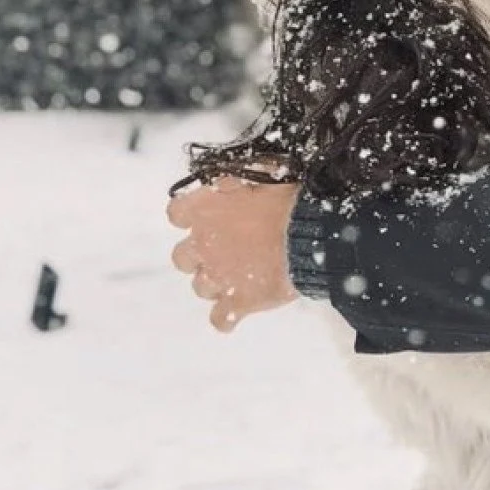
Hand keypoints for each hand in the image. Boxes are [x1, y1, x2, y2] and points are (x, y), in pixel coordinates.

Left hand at [167, 175, 300, 332]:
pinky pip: (221, 319)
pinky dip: (227, 316)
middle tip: (226, 247)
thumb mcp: (263, 171)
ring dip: (217, 281)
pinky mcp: (239, 302)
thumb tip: (228, 180)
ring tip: (242, 274)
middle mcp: (202, 245)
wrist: (312, 232)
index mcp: (204, 209)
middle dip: (200, 253)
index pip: (177, 213)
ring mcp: (218, 277)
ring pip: (201, 287)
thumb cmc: (289, 196)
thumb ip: (238, 179)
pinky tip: (239, 310)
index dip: (191, 214)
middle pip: (183, 256)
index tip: (207, 213)